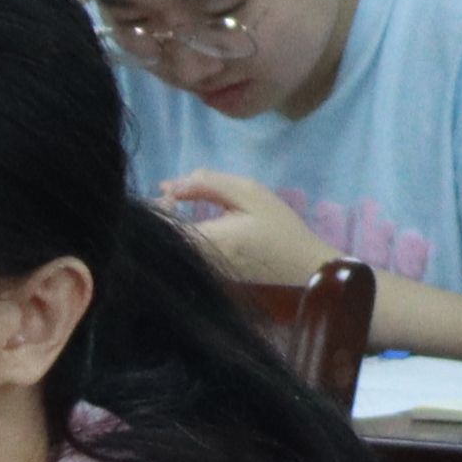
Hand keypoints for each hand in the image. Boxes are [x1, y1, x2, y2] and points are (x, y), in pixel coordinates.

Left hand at [154, 169, 322, 286]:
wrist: (301, 266)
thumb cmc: (280, 227)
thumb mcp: (250, 193)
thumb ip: (208, 184)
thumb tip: (170, 185)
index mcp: (209, 239)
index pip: (162, 224)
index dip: (159, 205)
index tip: (175, 192)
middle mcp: (198, 261)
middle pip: (163, 237)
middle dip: (164, 213)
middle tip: (177, 196)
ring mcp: (200, 272)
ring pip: (171, 246)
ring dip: (171, 225)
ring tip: (183, 206)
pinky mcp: (205, 276)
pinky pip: (184, 254)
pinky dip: (183, 237)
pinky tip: (195, 224)